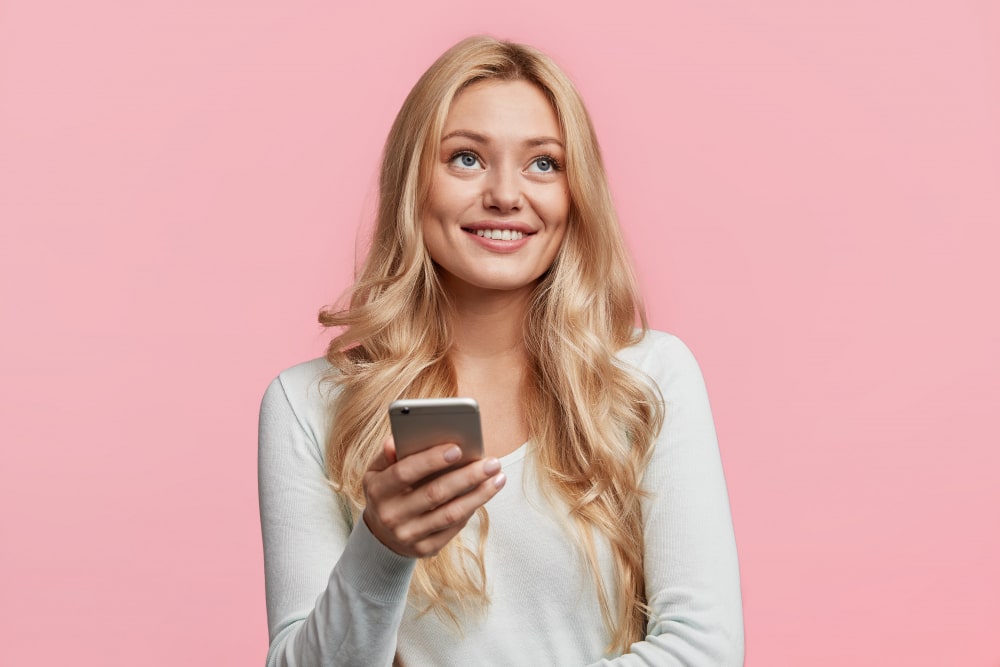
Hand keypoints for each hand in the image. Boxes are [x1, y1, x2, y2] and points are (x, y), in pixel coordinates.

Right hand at [362, 437, 505, 557]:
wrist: (379, 535)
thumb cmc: (386, 491)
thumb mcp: (377, 471)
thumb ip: (387, 455)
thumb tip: (396, 441)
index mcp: (378, 490)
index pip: (405, 472)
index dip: (431, 460)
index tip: (458, 448)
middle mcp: (391, 515)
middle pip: (435, 493)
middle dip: (467, 476)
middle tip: (492, 462)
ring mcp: (408, 535)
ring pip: (450, 514)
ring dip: (478, 495)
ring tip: (498, 478)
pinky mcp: (424, 549)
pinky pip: (453, 528)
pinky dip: (471, 509)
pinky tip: (485, 494)